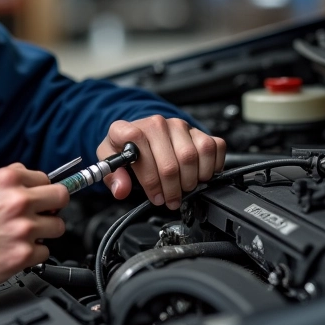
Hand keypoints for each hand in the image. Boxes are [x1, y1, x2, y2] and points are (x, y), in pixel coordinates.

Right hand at [0, 163, 69, 288]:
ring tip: (26, 234)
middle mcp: (19, 201)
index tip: (41, 197)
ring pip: (58, 226)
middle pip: (61, 197)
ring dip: (45, 231)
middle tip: (45, 212)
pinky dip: (34, 253)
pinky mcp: (24, 254)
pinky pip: (45, 251)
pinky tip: (17, 249)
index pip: (45, 178)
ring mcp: (24, 228)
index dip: (41, 190)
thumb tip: (31, 180)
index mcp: (8, 179)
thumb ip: (8, 180)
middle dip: (54, 206)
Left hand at [96, 116, 225, 208]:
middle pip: (170, 162)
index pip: (137, 143)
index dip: (148, 176)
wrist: (143, 135)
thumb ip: (112, 176)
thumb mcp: (110, 161)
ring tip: (183, 189)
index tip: (154, 195)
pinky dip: (210, 167)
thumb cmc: (128, 150)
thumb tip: (121, 189)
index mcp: (127, 129)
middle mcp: (155, 123)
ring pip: (192, 156)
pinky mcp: (197, 130)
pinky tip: (199, 176)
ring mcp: (178, 126)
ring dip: (190, 181)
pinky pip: (213, 148)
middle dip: (172, 189)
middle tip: (170, 200)